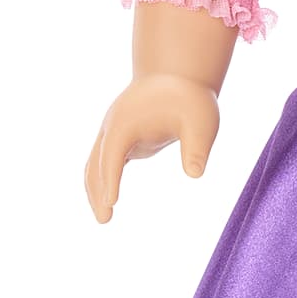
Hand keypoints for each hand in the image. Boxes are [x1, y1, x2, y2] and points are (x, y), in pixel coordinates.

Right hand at [83, 73, 221, 222]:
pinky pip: (104, 164)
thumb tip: (195, 174)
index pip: (113, 153)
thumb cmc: (190, 99)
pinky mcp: (120, 140)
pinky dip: (102, 182)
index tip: (111, 201)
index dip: (111, 177)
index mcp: (126, 121)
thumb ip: (197, 147)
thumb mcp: (202, 120)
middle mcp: (113, 127)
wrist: (177, 77)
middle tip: (104, 220)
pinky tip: (107, 201)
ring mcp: (113, 133)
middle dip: (98, 191)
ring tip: (104, 219)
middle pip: (97, 163)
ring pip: (94, 165)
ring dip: (95, 190)